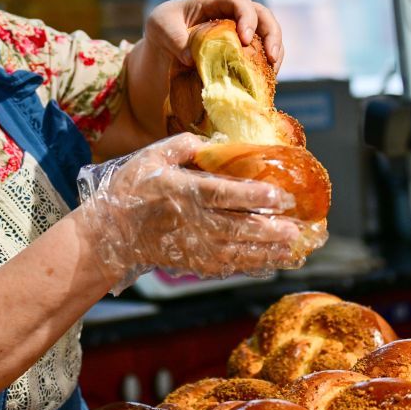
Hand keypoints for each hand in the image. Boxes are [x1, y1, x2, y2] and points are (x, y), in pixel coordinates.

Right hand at [76, 133, 304, 293]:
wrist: (111, 233)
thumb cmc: (132, 189)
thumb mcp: (151, 156)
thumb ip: (184, 145)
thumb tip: (215, 143)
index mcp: (182, 191)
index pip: (221, 194)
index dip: (251, 196)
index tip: (278, 196)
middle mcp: (191, 222)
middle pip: (236, 228)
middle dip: (270, 230)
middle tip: (299, 228)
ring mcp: (194, 246)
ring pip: (238, 251)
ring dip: (269, 251)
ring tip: (297, 248)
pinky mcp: (195, 263)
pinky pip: (229, 266)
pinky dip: (254, 265)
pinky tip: (276, 261)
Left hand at [145, 0, 284, 70]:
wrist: (164, 42)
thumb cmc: (164, 26)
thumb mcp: (160, 26)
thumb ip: (173, 37)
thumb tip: (190, 58)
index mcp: (215, 2)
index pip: (238, 2)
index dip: (246, 18)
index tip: (244, 40)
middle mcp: (234, 15)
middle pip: (263, 17)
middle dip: (272, 35)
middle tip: (271, 57)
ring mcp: (241, 33)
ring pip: (268, 36)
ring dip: (275, 53)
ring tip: (272, 74)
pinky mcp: (242, 52)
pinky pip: (261, 57)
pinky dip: (266, 69)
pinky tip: (264, 83)